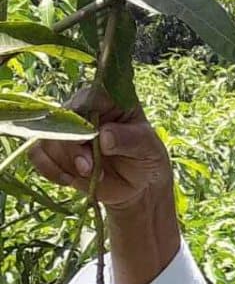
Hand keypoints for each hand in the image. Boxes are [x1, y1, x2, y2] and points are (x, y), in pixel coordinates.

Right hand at [27, 86, 172, 211]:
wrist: (138, 186)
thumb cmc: (147, 158)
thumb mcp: (148, 148)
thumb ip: (129, 139)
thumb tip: (104, 136)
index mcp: (109, 101)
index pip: (88, 97)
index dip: (84, 117)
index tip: (94, 138)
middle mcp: (83, 111)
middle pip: (61, 119)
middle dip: (72, 147)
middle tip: (88, 167)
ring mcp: (67, 130)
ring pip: (46, 137)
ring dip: (63, 160)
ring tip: (88, 175)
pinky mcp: (55, 150)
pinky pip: (37, 153)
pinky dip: (49, 169)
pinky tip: (69, 180)